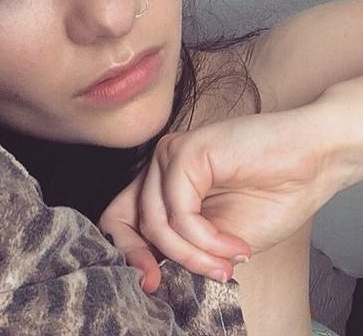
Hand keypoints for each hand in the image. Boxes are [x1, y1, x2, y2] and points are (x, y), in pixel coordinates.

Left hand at [99, 103, 334, 292]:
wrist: (312, 163)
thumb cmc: (270, 197)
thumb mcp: (216, 239)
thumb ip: (182, 248)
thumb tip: (152, 273)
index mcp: (162, 186)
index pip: (120, 219)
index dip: (127, 254)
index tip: (153, 283)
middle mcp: (159, 169)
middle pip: (120, 218)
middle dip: (144, 257)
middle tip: (168, 281)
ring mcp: (169, 157)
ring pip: (155, 222)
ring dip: (194, 255)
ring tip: (229, 262)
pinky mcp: (186, 150)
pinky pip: (180, 212)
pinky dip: (209, 240)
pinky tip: (237, 246)